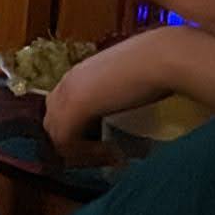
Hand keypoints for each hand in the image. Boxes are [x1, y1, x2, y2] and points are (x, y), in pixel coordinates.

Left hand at [43, 28, 202, 156]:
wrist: (162, 58)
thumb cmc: (155, 66)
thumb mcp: (125, 83)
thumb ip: (112, 97)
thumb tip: (117, 116)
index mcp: (77, 76)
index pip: (59, 111)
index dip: (77, 132)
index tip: (103, 143)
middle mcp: (66, 82)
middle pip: (51, 124)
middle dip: (74, 144)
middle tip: (103, 154)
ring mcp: (67, 94)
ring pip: (55, 136)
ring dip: (81, 152)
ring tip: (110, 156)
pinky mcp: (74, 107)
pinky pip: (65, 142)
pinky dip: (88, 154)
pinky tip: (113, 153)